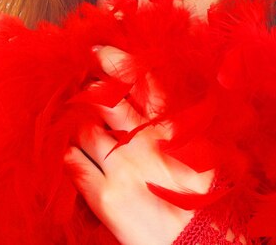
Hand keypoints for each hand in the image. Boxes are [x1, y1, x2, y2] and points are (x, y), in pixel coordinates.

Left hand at [64, 46, 212, 244]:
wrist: (195, 240)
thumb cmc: (205, 197)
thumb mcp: (206, 150)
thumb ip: (188, 120)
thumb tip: (181, 94)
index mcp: (169, 127)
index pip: (140, 82)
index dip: (116, 60)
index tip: (100, 49)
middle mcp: (140, 140)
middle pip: (105, 100)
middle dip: (90, 84)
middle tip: (81, 78)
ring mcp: (119, 166)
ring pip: (85, 129)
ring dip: (78, 120)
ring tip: (75, 116)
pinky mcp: (103, 195)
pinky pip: (74, 164)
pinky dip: (69, 152)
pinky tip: (70, 149)